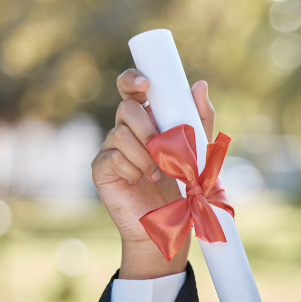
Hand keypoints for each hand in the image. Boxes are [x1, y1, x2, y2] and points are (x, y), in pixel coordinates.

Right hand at [91, 71, 215, 278]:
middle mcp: (125, 130)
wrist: (172, 222)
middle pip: (126, 109)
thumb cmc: (185, 185)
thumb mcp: (198, 150)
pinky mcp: (101, 170)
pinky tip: (141, 180)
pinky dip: (133, 168)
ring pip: (120, 133)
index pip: (131, 89)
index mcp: (146, 120)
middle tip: (163, 147)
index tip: (145, 83)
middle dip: (147, 126)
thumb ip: (199, 119)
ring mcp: (110, 149)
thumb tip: (199, 85)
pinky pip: (113, 157)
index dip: (132, 79)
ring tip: (159, 173)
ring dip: (145, 154)